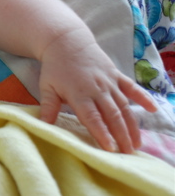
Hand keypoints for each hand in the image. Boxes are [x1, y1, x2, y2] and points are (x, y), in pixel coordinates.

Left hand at [37, 27, 157, 153]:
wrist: (67, 41)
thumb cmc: (55, 67)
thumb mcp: (46, 86)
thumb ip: (48, 106)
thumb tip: (43, 125)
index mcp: (79, 94)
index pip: (92, 117)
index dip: (102, 133)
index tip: (110, 149)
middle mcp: (97, 89)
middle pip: (112, 115)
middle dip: (121, 136)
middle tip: (127, 154)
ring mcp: (109, 82)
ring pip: (124, 106)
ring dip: (132, 125)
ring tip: (137, 144)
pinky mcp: (116, 75)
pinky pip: (132, 88)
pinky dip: (143, 98)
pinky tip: (153, 109)